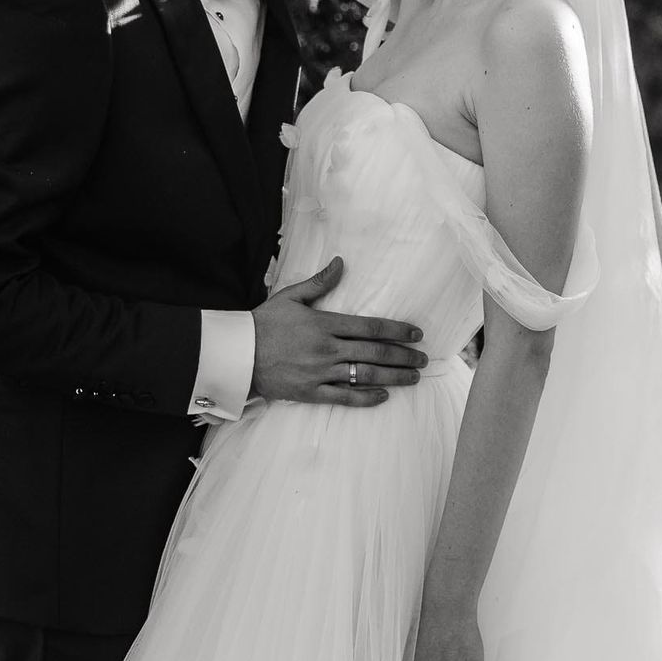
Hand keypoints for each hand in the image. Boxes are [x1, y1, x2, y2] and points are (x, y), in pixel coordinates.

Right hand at [251, 257, 426, 406]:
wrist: (237, 354)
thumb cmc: (263, 323)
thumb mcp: (290, 297)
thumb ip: (319, 283)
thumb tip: (340, 263)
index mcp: (324, 324)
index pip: (370, 327)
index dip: (397, 330)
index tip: (417, 334)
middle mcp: (327, 349)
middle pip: (375, 352)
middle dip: (403, 356)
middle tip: (424, 358)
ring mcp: (319, 373)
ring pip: (365, 376)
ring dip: (394, 377)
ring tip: (414, 377)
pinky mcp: (310, 393)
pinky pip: (343, 397)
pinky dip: (365, 398)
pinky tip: (384, 396)